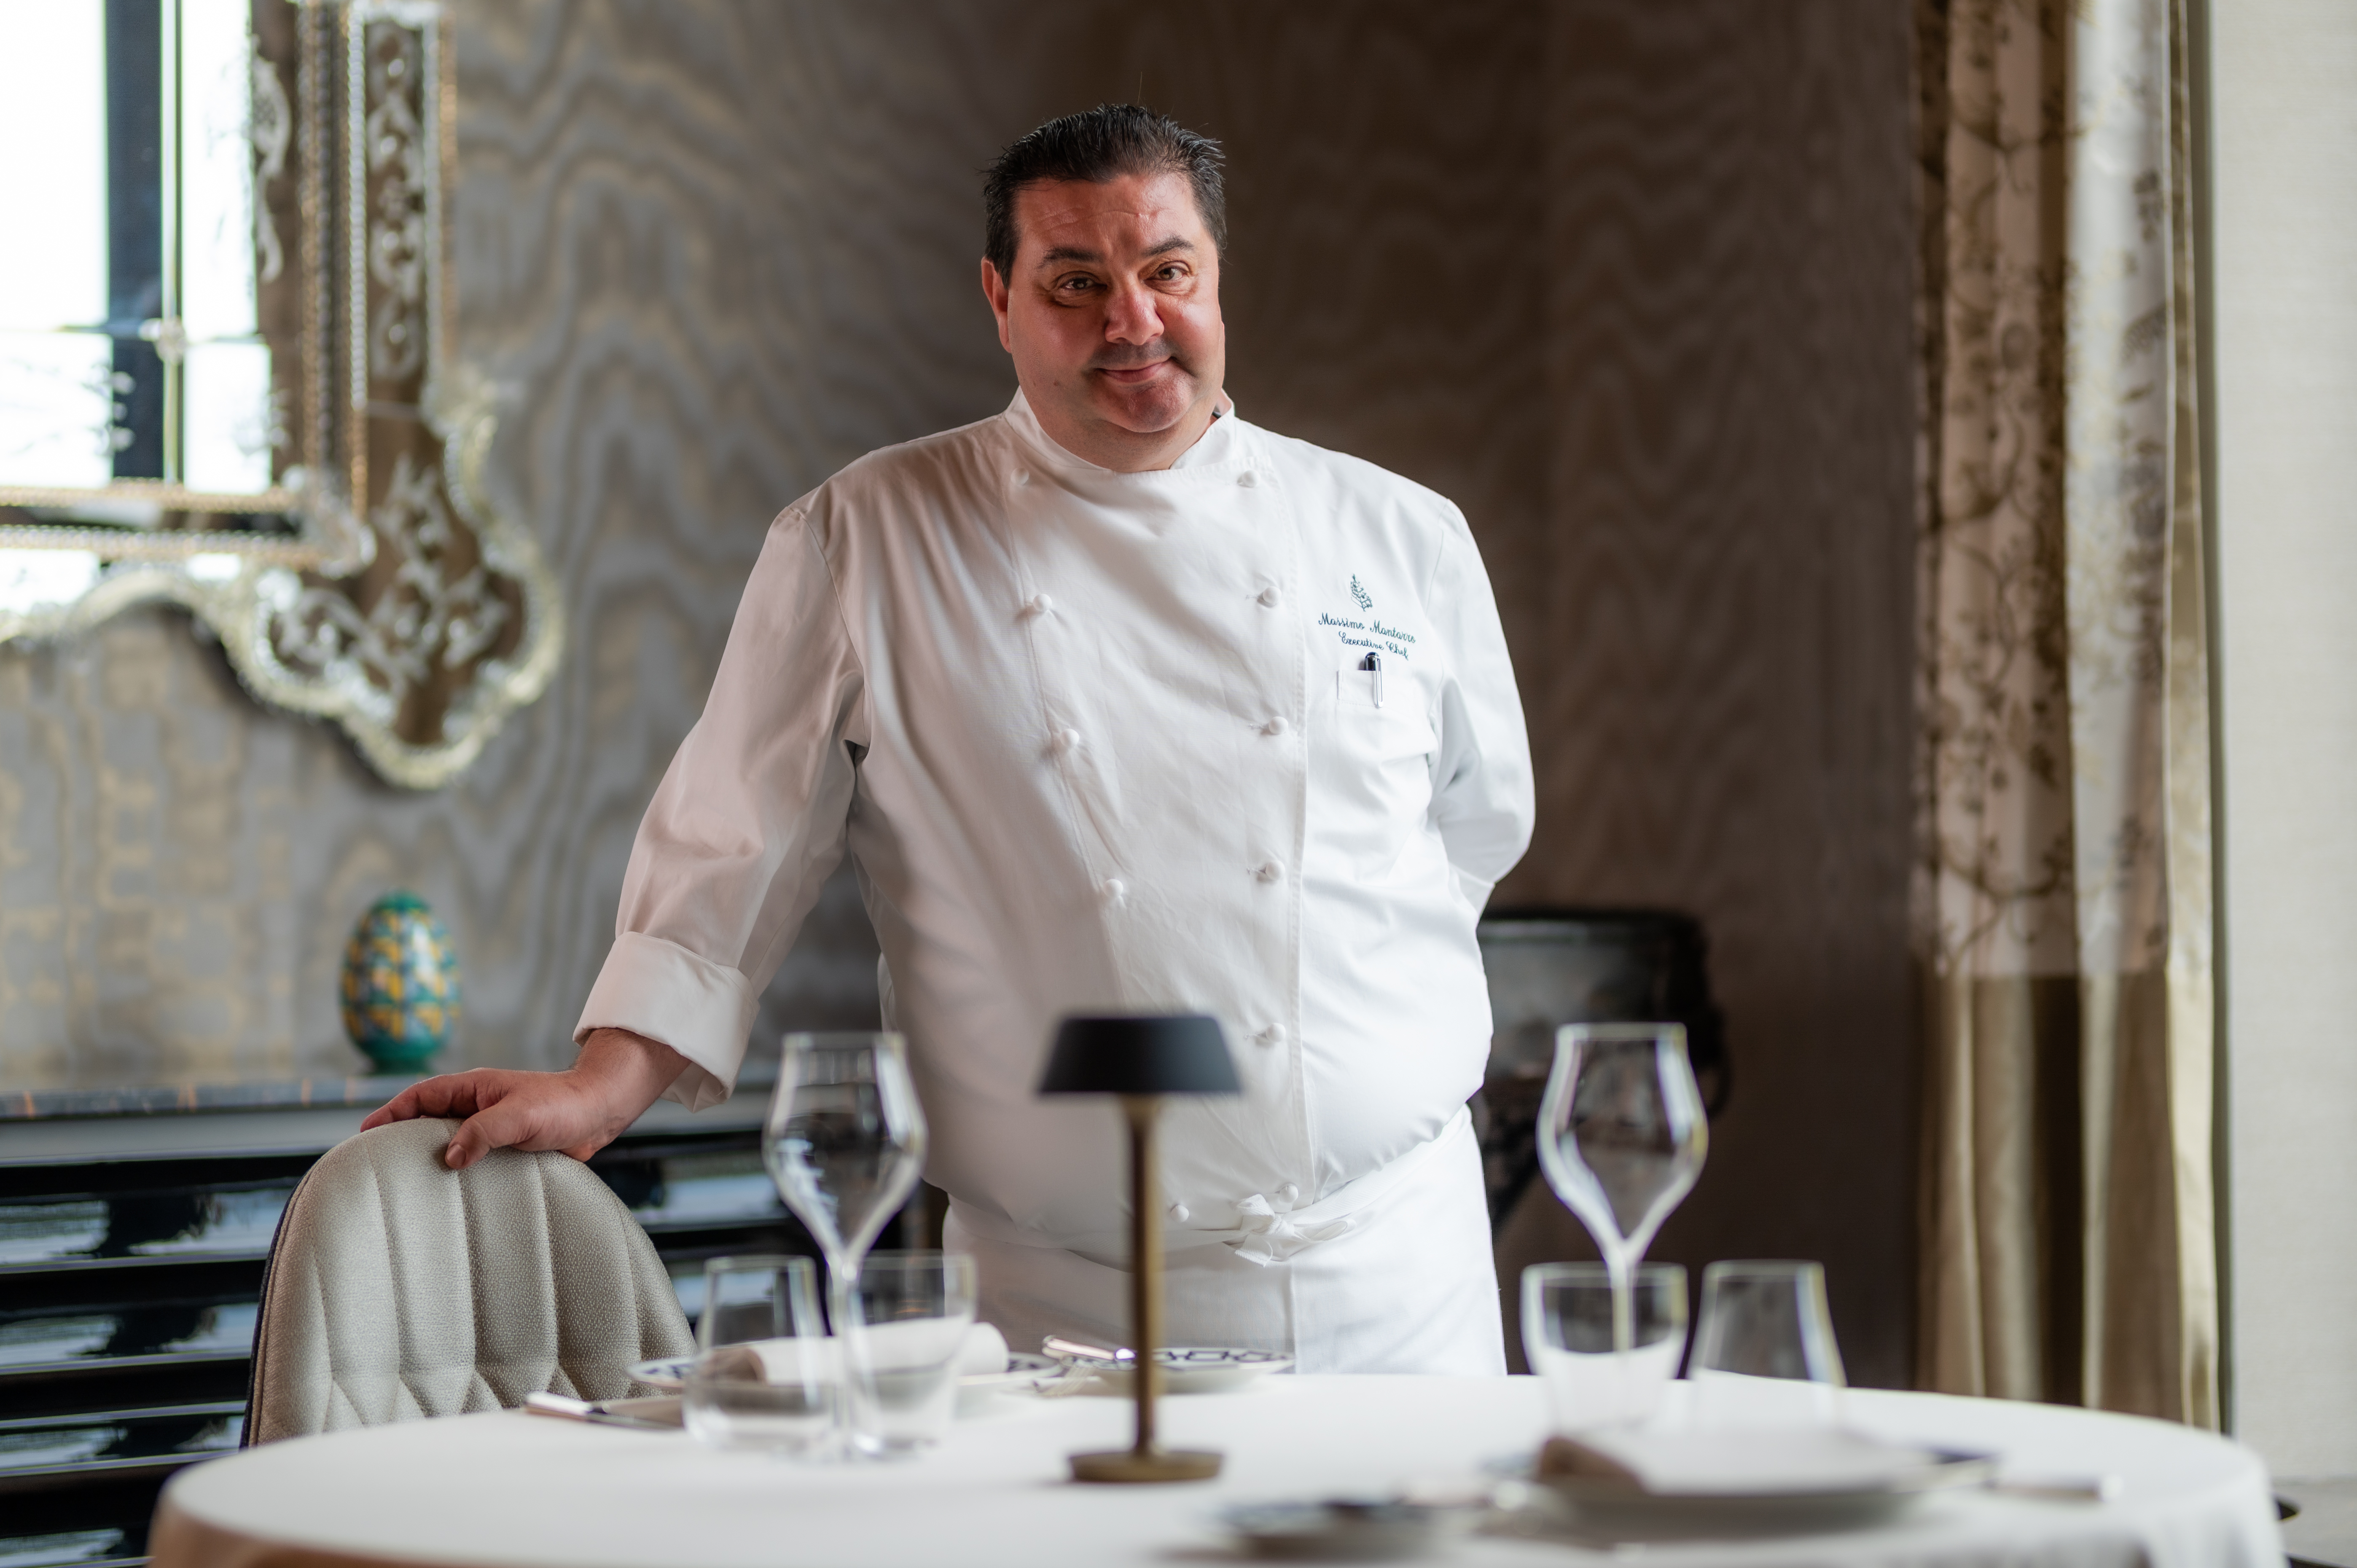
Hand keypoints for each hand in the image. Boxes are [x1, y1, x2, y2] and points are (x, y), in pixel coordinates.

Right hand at [360, 1028, 689, 1169]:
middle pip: (426, 1120)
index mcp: (473, 1089)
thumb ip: (484, 1133)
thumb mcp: (521, 1116)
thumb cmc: (563, 1106)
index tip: (365, 1134)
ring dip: (427, 1157)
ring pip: (447, 1141)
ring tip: (401, 1185)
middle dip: (400, 1137)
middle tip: (373, 1166)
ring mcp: (490, 1127)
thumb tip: (450, 1158)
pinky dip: (455, 1172)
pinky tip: (446, 1195)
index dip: (390, 1113)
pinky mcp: (505, 1148)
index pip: (420, 1096)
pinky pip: (470, 1159)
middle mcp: (477, 1106)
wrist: (601, 1113)